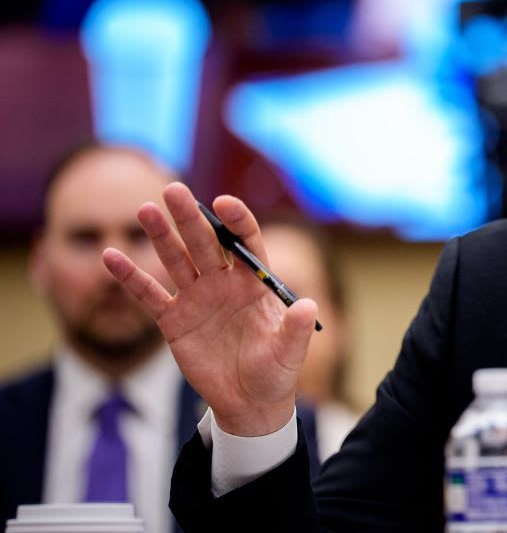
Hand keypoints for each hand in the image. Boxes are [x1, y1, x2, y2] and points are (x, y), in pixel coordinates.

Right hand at [102, 182, 315, 435]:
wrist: (249, 402)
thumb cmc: (276, 373)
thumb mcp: (290, 353)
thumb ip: (296, 328)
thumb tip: (308, 305)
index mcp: (255, 284)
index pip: (246, 243)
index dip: (237, 221)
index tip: (224, 203)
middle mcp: (225, 283)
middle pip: (207, 243)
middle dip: (190, 218)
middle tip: (174, 189)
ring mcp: (198, 299)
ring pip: (177, 260)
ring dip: (161, 236)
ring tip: (145, 209)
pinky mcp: (174, 321)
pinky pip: (150, 295)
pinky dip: (131, 277)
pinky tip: (111, 256)